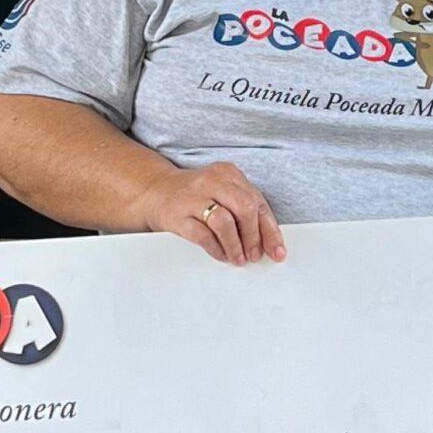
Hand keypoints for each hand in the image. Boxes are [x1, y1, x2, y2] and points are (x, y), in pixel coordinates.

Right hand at [141, 161, 286, 265]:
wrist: (155, 191)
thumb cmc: (196, 196)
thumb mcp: (223, 193)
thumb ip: (245, 210)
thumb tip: (268, 241)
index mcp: (228, 173)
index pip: (257, 202)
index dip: (270, 230)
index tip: (277, 251)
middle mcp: (212, 181)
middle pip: (244, 208)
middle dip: (254, 237)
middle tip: (255, 255)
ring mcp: (193, 197)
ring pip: (225, 222)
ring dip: (236, 245)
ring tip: (238, 258)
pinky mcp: (178, 214)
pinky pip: (203, 235)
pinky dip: (216, 249)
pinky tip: (221, 254)